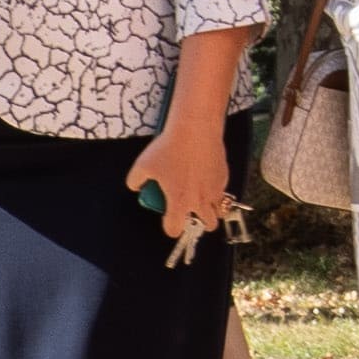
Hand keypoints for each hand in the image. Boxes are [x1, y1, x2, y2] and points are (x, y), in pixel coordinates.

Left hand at [133, 112, 231, 250]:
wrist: (195, 129)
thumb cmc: (169, 147)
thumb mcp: (143, 164)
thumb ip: (135, 181)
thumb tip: (135, 188)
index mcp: (179, 201)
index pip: (175, 229)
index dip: (170, 227)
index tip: (169, 220)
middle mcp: (200, 200)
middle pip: (208, 225)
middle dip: (200, 221)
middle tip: (191, 209)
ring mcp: (215, 189)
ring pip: (220, 211)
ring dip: (213, 209)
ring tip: (203, 198)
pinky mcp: (224, 176)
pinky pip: (223, 190)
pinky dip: (216, 189)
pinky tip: (206, 175)